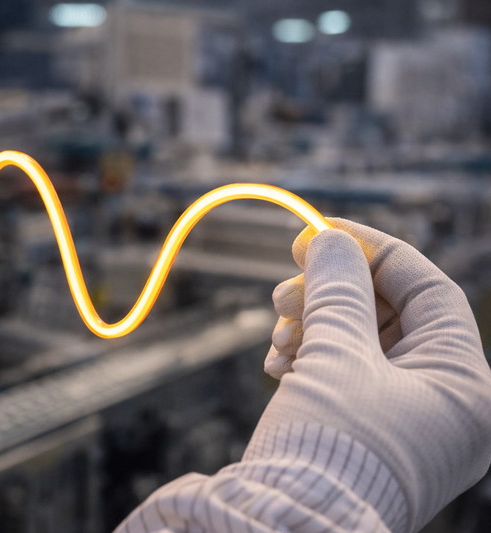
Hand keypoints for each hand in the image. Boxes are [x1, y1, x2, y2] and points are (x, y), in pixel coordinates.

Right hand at [258, 218, 490, 530]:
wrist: (292, 526)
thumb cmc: (328, 447)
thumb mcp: (335, 355)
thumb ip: (336, 288)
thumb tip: (330, 240)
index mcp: (464, 385)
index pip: (427, 289)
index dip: (371, 250)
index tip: (319, 232)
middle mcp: (447, 404)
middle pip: (390, 316)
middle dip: (331, 296)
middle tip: (283, 293)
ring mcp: (410, 422)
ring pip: (363, 345)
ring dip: (314, 328)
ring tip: (276, 340)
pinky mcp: (373, 435)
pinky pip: (349, 378)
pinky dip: (313, 361)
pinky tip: (279, 364)